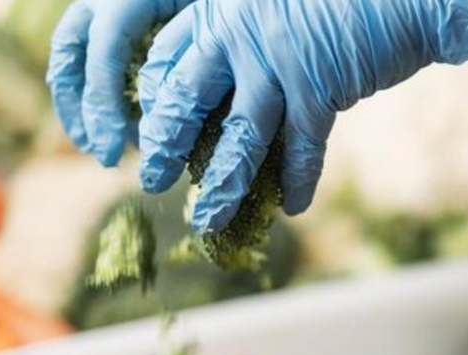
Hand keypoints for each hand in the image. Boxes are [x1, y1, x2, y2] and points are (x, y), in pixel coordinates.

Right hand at [48, 0, 198, 166]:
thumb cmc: (222, 1)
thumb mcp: (209, 17)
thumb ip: (195, 56)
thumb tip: (187, 121)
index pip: (104, 54)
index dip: (106, 104)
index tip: (119, 147)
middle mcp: (102, 0)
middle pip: (73, 57)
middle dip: (86, 110)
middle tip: (106, 155)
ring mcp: (94, 8)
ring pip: (67, 57)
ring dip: (76, 105)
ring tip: (98, 147)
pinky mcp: (98, 20)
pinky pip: (79, 56)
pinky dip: (87, 92)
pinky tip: (106, 127)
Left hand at [136, 0, 467, 230]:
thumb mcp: (271, 4)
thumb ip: (245, 34)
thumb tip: (228, 83)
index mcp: (218, 10)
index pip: (164, 58)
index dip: (151, 99)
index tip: (147, 129)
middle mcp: (237, 35)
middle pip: (185, 101)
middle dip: (165, 147)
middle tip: (151, 180)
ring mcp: (277, 66)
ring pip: (238, 138)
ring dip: (223, 186)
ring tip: (209, 220)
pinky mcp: (320, 91)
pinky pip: (300, 149)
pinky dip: (296, 181)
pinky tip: (292, 206)